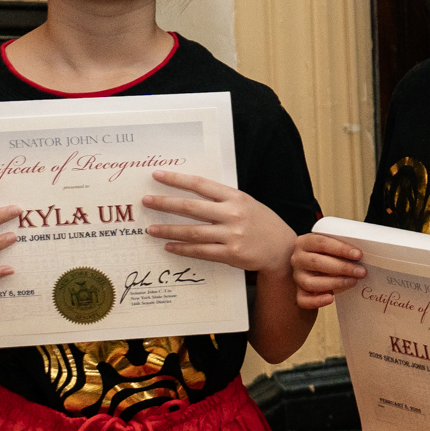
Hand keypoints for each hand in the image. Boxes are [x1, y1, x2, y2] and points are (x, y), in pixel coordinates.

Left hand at [143, 171, 296, 275]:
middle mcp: (233, 214)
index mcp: (236, 197)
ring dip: (169, 230)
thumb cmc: (262, 223)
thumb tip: (191, 192)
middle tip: (146, 201)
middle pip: (191, 207)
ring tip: (151, 230)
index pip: (200, 185)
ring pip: (192, 232)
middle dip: (165, 204)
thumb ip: (223, 199)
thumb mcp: (246, 203)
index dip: (177, 180)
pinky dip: (182, 249)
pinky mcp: (231, 254)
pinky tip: (169, 246)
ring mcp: (232, 235)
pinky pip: (200, 251)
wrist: (283, 249)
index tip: (157, 176)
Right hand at [289, 229, 366, 309]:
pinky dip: (317, 301)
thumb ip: (342, 249)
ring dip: (335, 283)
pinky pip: (304, 300)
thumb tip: (363, 255)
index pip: (321, 243)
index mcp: (305, 243)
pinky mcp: (299, 293)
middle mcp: (298, 259)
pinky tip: (331, 299)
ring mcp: (297, 277)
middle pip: (316, 262)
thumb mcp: (331, 248)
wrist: (313, 270)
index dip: (341, 249)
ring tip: (353, 282)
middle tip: (361, 272)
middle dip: (342, 267)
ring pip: (311, 282)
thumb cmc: (326, 256)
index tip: (359, 255)